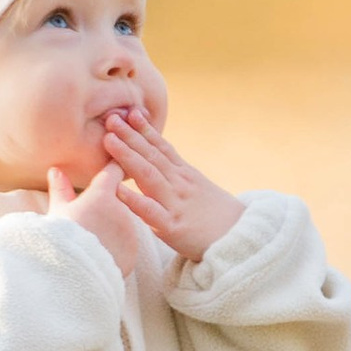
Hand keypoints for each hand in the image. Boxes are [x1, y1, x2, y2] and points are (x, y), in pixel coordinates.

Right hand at [47, 159, 141, 274]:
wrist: (70, 272)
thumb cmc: (58, 238)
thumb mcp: (57, 211)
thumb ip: (60, 189)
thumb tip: (55, 170)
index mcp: (103, 194)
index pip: (114, 171)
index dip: (111, 169)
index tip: (109, 168)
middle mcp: (122, 208)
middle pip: (119, 201)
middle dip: (108, 206)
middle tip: (89, 218)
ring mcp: (130, 231)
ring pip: (123, 224)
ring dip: (113, 228)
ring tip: (91, 241)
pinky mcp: (133, 252)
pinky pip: (125, 246)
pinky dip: (116, 248)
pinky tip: (99, 256)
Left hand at [96, 106, 244, 260]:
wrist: (242, 239)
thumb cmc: (218, 217)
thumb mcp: (199, 188)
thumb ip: (178, 174)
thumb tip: (160, 161)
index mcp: (185, 175)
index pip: (162, 147)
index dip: (144, 129)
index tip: (129, 112)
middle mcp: (180, 184)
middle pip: (152, 156)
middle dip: (130, 136)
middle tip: (111, 118)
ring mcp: (176, 203)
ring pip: (149, 176)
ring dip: (127, 156)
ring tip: (109, 140)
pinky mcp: (173, 227)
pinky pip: (150, 211)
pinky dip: (133, 200)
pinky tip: (117, 189)